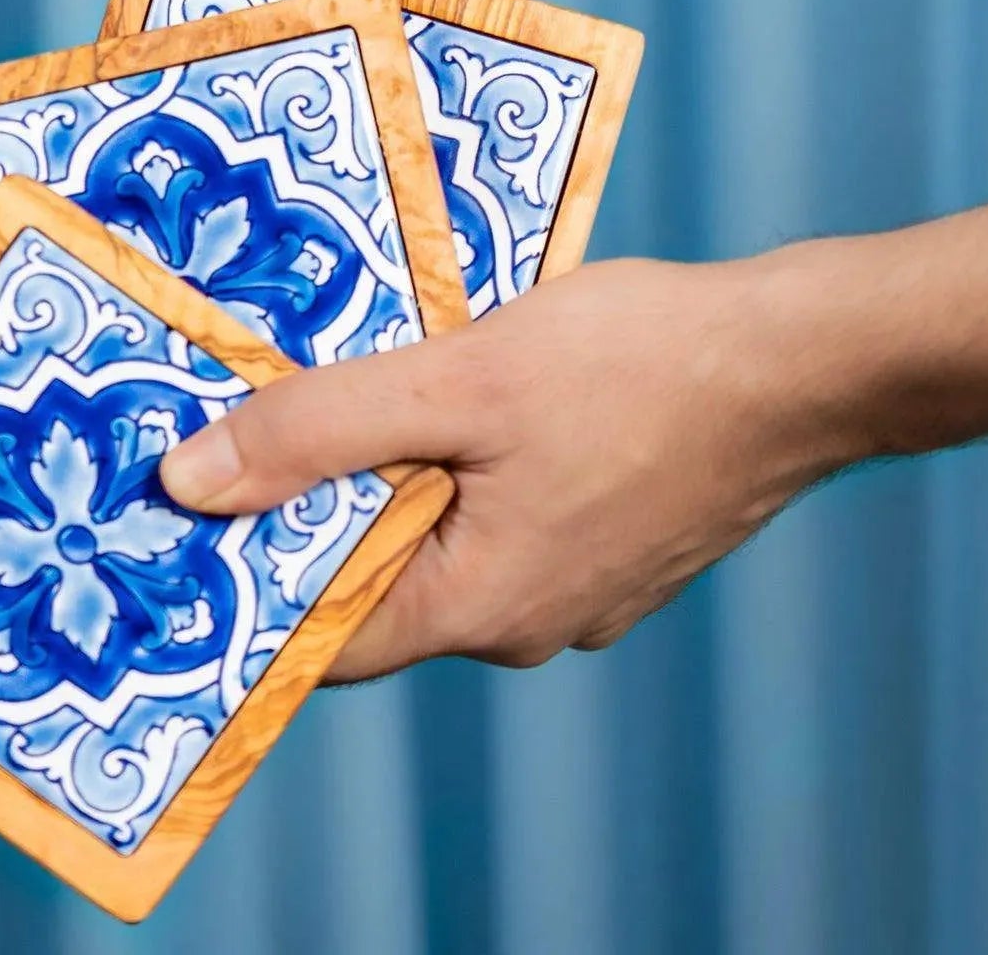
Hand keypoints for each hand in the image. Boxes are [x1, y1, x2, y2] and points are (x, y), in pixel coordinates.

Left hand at [157, 254, 839, 678]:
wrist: (803, 359)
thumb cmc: (640, 365)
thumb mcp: (457, 379)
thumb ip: (320, 430)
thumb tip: (189, 485)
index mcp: (480, 609)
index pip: (319, 628)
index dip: (244, 567)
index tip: (184, 501)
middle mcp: (527, 621)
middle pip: (378, 575)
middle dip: (316, 497)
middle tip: (258, 409)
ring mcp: (577, 583)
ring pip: (443, 534)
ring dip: (394, 467)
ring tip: (354, 378)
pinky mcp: (609, 534)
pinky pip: (502, 512)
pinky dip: (462, 459)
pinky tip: (450, 384)